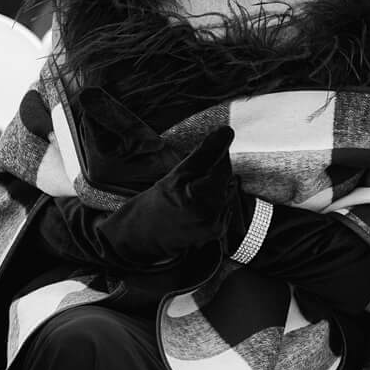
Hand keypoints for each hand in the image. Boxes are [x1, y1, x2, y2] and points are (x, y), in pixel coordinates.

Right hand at [96, 125, 238, 267]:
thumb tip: (226, 132)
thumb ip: (204, 154)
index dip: (214, 156)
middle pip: (227, 180)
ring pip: (226, 192)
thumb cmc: (155, 204)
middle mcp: (215, 215)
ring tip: (189, 194)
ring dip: (213, 187)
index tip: (201, 154)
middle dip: (212, 173)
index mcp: (203, 199)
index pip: (223, 166)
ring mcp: (218, 226)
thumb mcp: (176, 175)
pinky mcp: (218, 232)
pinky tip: (195, 204)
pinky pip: (223, 206)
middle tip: (188, 179)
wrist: (143, 237)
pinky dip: (213, 201)